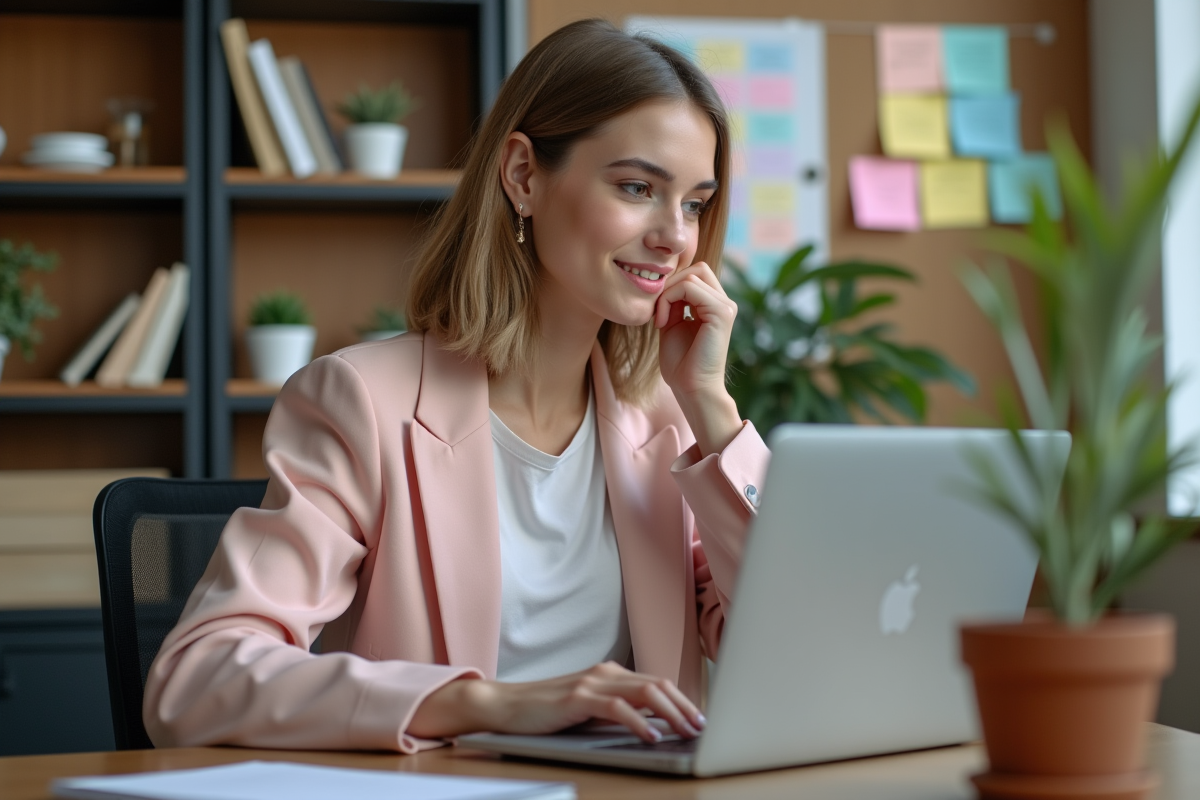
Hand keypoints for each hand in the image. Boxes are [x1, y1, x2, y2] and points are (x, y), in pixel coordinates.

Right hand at [407, 661, 704, 742]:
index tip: (700, 719)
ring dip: (671, 713)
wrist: (504, 706)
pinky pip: (617, 708)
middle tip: (703, 727)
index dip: (683, 701)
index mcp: (610, 673)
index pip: (657, 683)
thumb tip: (655, 725)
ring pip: (645, 693)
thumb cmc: (546, 712)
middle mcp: (605, 672)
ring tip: (687, 731)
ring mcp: (591, 683)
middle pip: (658, 685)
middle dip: (685, 707)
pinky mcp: (577, 698)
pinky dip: (639, 722)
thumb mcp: (588, 709)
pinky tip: (652, 736)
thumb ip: (617, 711)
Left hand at [655, 262, 742, 455]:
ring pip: (691, 275)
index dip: (671, 285)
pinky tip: (663, 322)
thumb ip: (673, 302)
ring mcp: (726, 306)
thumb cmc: (681, 363)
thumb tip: (666, 281)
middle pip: (696, 268)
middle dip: (670, 284)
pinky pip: (690, 287)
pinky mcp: (722, 313)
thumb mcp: (672, 324)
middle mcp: (724, 303)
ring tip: (659, 319)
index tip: (657, 312)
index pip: (694, 274)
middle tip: (656, 311)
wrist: (691, 388)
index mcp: (714, 305)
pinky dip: (669, 299)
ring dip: (666, 294)